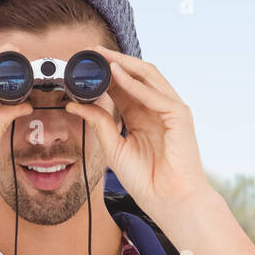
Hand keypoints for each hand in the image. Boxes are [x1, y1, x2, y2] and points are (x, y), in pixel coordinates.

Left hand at [62, 45, 213, 218]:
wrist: (168, 201)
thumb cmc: (147, 180)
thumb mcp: (114, 148)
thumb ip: (99, 124)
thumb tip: (74, 105)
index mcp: (142, 116)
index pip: (123, 88)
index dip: (104, 75)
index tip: (83, 66)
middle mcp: (157, 109)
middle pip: (136, 77)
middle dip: (114, 62)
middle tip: (90, 53)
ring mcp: (171, 110)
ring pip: (147, 78)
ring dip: (124, 65)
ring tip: (102, 56)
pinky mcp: (180, 116)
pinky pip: (155, 95)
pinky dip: (135, 85)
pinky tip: (117, 76)